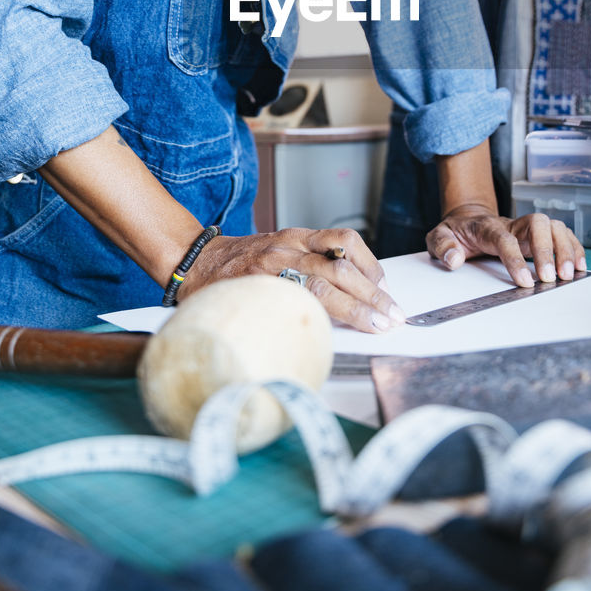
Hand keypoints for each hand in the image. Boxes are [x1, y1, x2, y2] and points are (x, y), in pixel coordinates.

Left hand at [178, 227, 406, 333]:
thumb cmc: (211, 292)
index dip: (353, 309)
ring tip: (386, 295)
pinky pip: (336, 237)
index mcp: (267, 276)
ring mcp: (292, 239)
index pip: (320, 291)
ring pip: (344, 247)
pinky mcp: (297, 233)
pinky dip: (360, 254)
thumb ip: (266, 328)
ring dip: (371, 272)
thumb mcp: (234, 316)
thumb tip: (296, 357)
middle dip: (372, 296)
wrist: (195, 258)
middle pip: (339, 271)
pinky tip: (370, 273)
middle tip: (395, 317)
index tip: (376, 325)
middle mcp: (284, 253)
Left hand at [427, 208, 586, 287]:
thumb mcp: (438, 237)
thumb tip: (454, 259)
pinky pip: (562, 234)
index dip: (516, 258)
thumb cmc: (456, 232)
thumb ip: (442, 247)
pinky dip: (574, 248)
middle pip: (537, 224)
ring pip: (554, 226)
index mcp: (486, 226)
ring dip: (565, 249)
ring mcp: (527, 228)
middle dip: (547, 250)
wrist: (467, 219)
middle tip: (552, 278)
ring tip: (569, 275)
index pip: (504, 238)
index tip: (525, 281)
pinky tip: (579, 266)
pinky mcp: (539, 234)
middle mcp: (511, 223)